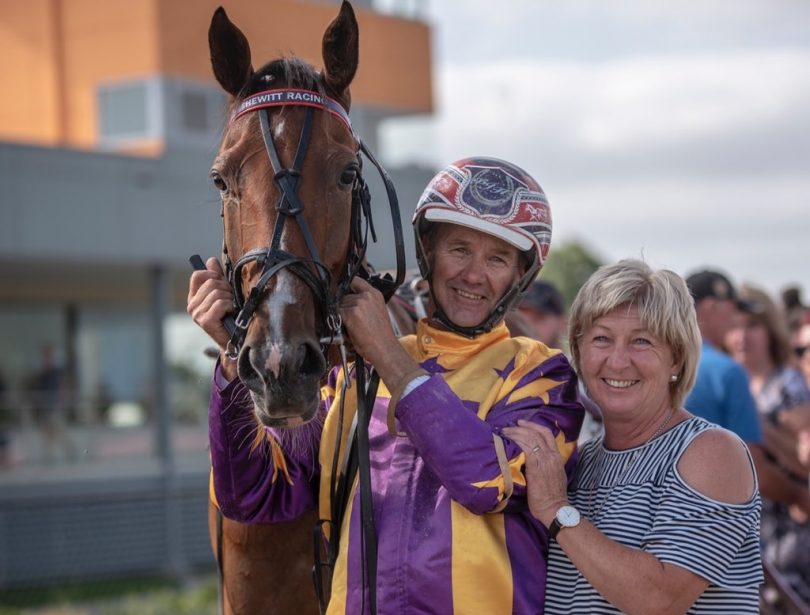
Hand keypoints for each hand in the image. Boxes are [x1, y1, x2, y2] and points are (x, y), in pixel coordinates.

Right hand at [187, 257, 236, 377]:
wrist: (235, 341)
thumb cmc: (231, 316)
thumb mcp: (224, 293)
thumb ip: (217, 277)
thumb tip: (211, 260)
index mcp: (194, 297)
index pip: (198, 274)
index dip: (214, 274)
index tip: (223, 283)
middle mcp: (192, 305)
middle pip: (211, 282)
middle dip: (226, 288)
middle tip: (231, 300)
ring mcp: (197, 314)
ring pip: (217, 293)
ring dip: (230, 299)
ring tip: (231, 308)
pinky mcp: (205, 321)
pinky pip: (220, 303)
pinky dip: (229, 306)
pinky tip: (230, 314)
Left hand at [339, 276, 419, 390]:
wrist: (384, 348)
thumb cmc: (381, 336)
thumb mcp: (376, 312)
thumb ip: (365, 303)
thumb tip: (348, 301)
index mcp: (375, 294)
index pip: (356, 280)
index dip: (348, 286)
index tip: (344, 291)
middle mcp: (367, 296)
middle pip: (344, 295)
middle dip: (344, 306)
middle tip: (352, 320)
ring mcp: (358, 304)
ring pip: (340, 306)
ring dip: (342, 315)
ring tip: (353, 327)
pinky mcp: (351, 313)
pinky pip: (338, 314)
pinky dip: (340, 322)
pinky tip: (350, 330)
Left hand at [502, 420, 569, 526]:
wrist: (555, 509)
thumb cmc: (552, 497)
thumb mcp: (553, 476)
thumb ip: (545, 465)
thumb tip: (531, 459)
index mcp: (556, 457)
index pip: (546, 434)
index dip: (533, 426)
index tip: (522, 423)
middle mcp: (551, 456)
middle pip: (536, 433)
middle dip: (520, 427)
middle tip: (508, 427)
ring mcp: (544, 460)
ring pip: (529, 438)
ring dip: (515, 433)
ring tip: (505, 433)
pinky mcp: (536, 467)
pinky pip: (525, 448)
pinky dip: (516, 443)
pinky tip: (508, 443)